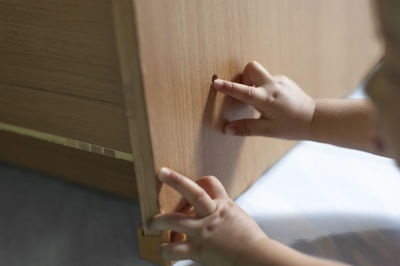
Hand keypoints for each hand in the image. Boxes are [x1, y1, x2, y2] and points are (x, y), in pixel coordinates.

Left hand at [145, 167, 267, 265]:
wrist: (257, 259)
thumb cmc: (250, 241)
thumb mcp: (238, 218)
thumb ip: (223, 211)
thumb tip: (213, 211)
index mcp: (223, 205)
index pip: (209, 183)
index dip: (197, 180)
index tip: (182, 179)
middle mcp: (211, 215)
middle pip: (192, 192)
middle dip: (175, 180)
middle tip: (162, 173)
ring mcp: (203, 232)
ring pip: (174, 221)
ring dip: (157, 222)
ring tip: (148, 225)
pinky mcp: (198, 250)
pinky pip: (175, 250)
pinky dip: (165, 250)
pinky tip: (162, 250)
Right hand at [213, 61, 315, 139]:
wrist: (315, 118)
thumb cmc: (292, 126)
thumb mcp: (269, 131)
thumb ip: (247, 128)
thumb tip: (227, 129)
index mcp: (267, 100)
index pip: (244, 92)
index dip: (229, 87)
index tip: (216, 83)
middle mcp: (273, 86)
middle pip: (251, 67)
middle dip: (243, 76)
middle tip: (247, 93)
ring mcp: (280, 81)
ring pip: (259, 73)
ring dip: (254, 83)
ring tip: (260, 102)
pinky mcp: (284, 80)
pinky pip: (268, 79)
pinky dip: (264, 88)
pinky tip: (273, 102)